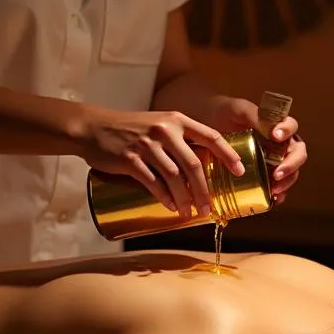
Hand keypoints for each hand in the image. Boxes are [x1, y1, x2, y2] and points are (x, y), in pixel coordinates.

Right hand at [78, 107, 244, 217]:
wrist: (93, 127)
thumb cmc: (130, 128)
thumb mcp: (158, 124)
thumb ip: (178, 140)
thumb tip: (200, 167)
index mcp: (176, 120)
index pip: (210, 136)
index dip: (228, 154)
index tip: (239, 171)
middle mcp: (164, 130)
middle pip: (193, 164)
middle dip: (204, 190)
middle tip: (209, 208)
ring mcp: (147, 145)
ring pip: (174, 177)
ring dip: (185, 198)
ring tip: (190, 212)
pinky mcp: (130, 160)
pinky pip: (152, 182)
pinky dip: (164, 197)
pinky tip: (171, 207)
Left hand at [208, 96, 307, 204]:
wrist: (209, 126)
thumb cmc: (226, 114)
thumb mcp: (239, 110)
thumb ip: (255, 115)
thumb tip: (272, 128)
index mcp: (278, 125)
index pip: (291, 127)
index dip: (287, 131)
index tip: (275, 136)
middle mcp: (281, 144)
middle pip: (298, 154)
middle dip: (291, 164)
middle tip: (277, 173)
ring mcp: (274, 161)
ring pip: (291, 172)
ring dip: (286, 182)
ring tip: (274, 190)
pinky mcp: (265, 175)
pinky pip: (278, 186)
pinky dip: (278, 194)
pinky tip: (272, 199)